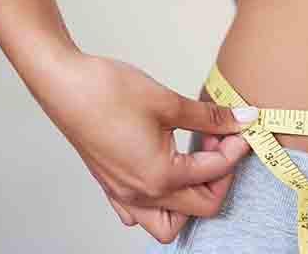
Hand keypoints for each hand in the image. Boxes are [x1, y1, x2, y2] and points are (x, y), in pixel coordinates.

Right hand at [39, 52, 258, 242]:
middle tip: (220, 140)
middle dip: (220, 175)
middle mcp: (142, 195)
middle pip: (201, 207)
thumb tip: (242, 119)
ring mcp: (124, 195)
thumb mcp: (169, 103)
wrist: (64, 85)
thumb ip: (210, 117)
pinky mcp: (111, 186)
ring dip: (191, 201)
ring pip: (169, 223)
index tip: (243, 127)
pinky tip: (166, 171)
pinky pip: (140, 214)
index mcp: (160, 177)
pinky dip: (160, 203)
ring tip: (196, 162)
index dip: (236, 148)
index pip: (215, 172)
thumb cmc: (108, 92)